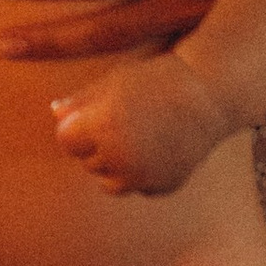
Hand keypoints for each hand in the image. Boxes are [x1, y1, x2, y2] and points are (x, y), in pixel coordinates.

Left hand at [52, 50, 233, 195]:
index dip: (77, 126)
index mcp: (102, 126)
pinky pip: (137, 186)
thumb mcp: (114, 82)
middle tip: (122, 120)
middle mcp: (120, 156)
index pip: (66, 140)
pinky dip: (140, 174)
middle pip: (87, 161)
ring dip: (114, 163)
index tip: (93, 113)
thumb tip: (54, 112)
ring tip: (135, 135)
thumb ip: (81, 100)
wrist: (210, 93)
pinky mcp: (162, 187)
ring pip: (108, 181)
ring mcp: (142, 176)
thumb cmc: (158, 79)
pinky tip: (155, 148)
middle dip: (95, 144)